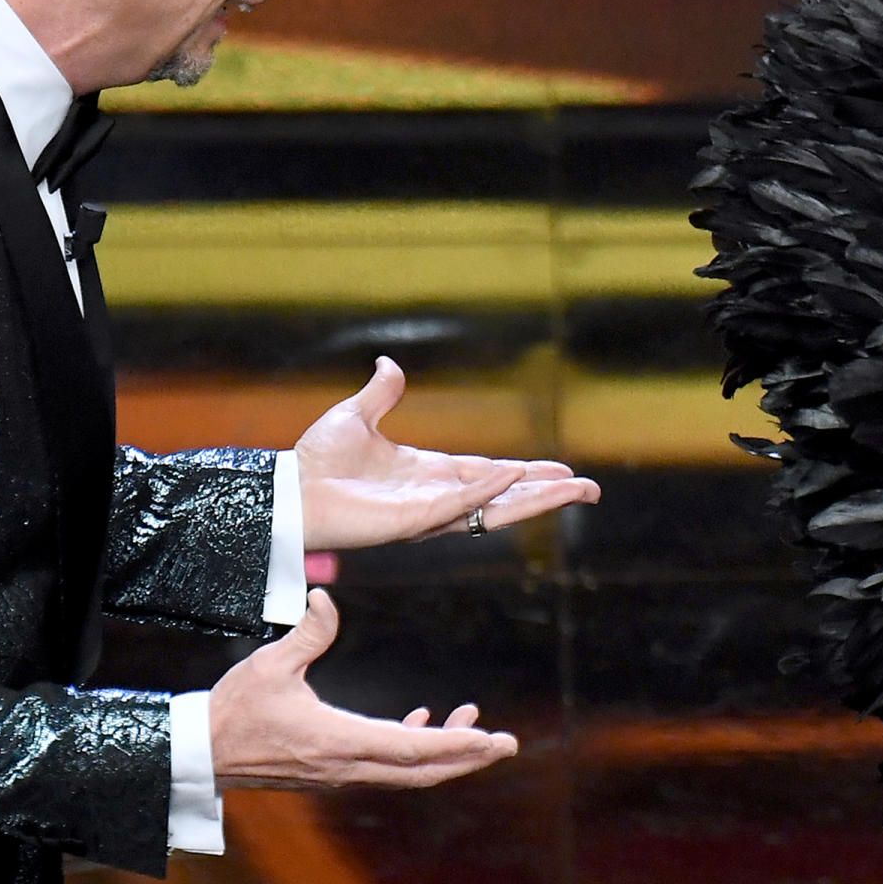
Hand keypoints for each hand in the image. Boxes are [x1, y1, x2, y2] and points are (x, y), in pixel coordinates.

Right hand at [208, 589, 519, 790]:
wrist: (201, 754)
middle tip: (506, 744)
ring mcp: (341, 772)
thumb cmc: (233, 711)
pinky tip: (422, 722)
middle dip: (468, 758)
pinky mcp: (332, 770)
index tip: (493, 741)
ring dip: (445, 753)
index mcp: (339, 741)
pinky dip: (413, 749)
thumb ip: (305, 634)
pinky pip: (386, 766)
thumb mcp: (268, 666)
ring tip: (473, 723)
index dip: (457, 746)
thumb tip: (324, 597)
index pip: (413, 750)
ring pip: (408, 771)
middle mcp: (348, 765)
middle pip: (423, 771)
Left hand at [297, 357, 600, 551]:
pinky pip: (463, 503)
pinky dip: (492, 490)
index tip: (559, 471)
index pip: (489, 474)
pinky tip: (519, 476)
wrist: (292, 489)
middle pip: (507, 496)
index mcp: (429, 473)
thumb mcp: (356, 417)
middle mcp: (438, 495)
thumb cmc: (317, 462)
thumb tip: (388, 365)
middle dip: (549, 493)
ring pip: (497, 508)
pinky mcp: (416, 518)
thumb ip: (381, 394)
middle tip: (590, 490)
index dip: (525, 472)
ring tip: (578, 492)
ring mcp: (431, 510)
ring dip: (539, 499)